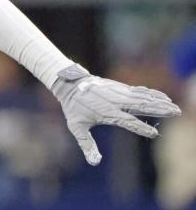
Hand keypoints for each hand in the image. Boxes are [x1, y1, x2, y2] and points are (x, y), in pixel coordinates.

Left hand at [51, 64, 180, 164]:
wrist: (70, 83)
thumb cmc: (73, 107)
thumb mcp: (76, 127)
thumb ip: (86, 145)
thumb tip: (94, 162)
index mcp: (106, 112)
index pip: (127, 121)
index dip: (140, 127)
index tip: (154, 133)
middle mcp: (116, 102)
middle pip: (140, 106)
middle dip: (158, 110)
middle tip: (175, 113)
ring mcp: (119, 93)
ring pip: (143, 98)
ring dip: (160, 102)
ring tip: (175, 107)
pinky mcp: (120, 88)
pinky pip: (140, 91)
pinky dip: (152, 94)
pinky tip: (164, 97)